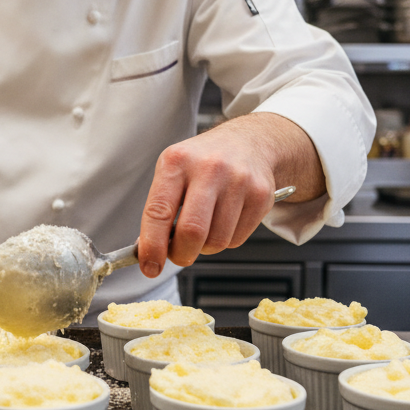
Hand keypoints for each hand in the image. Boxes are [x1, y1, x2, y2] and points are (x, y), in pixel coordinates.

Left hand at [136, 113, 323, 277]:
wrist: (248, 142)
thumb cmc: (202, 163)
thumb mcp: (173, 171)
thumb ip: (159, 209)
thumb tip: (148, 251)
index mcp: (177, 161)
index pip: (158, 212)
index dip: (152, 246)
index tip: (150, 266)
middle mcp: (209, 168)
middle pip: (192, 232)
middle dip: (181, 254)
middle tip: (179, 254)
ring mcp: (238, 181)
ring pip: (217, 241)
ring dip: (205, 247)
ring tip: (205, 228)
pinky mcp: (261, 195)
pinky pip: (237, 239)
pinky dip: (226, 240)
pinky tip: (224, 220)